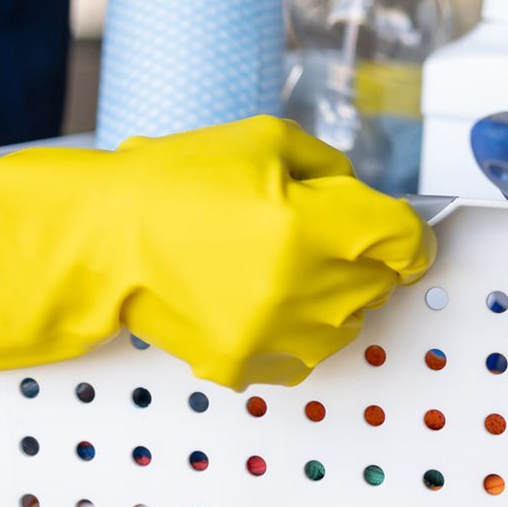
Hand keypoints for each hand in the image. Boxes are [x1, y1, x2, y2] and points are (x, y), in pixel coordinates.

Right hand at [0, 117, 435, 389]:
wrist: (101, 237)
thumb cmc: (177, 181)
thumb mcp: (265, 142)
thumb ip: (330, 169)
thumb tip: (367, 196)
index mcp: (315, 227)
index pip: (405, 242)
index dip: (405, 234)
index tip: (397, 234)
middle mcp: (304, 288)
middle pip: (379, 283)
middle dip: (361, 258)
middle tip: (317, 238)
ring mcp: (274, 333)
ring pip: (347, 324)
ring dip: (332, 299)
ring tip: (283, 268)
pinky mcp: (244, 364)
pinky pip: (302, 357)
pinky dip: (294, 333)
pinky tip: (260, 301)